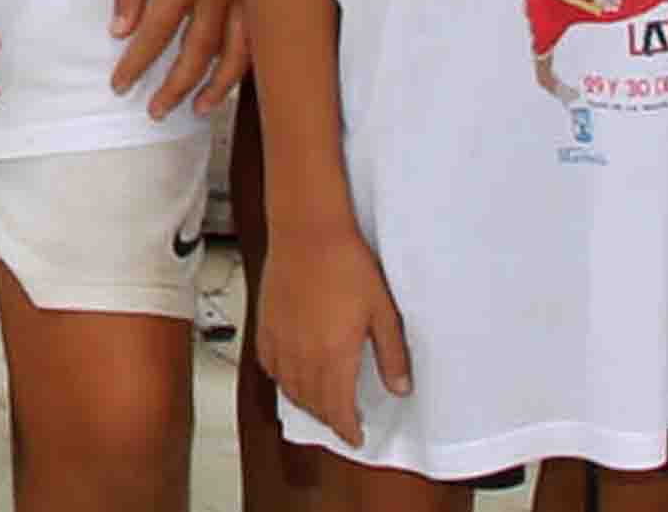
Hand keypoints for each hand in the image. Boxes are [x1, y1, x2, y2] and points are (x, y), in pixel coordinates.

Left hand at [107, 0, 243, 115]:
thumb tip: (120, 31)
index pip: (153, 38)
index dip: (135, 66)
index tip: (120, 86)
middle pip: (195, 56)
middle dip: (174, 88)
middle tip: (157, 111)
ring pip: (234, 54)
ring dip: (215, 86)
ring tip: (198, 107)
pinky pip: (257, 35)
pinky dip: (246, 62)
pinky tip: (235, 74)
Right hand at [252, 216, 413, 448]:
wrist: (308, 231)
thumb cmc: (345, 263)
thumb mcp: (383, 311)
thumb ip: (392, 354)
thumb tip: (400, 386)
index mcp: (333, 355)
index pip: (338, 408)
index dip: (347, 428)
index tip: (355, 436)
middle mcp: (303, 354)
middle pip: (313, 403)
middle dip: (329, 419)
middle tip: (343, 424)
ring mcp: (281, 340)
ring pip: (289, 388)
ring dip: (306, 404)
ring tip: (320, 407)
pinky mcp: (266, 324)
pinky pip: (270, 365)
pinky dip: (281, 380)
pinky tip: (289, 377)